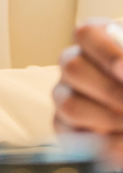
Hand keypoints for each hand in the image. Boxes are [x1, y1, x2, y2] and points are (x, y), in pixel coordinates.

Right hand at [54, 20, 122, 165]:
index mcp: (96, 43)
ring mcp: (65, 94)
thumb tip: (122, 72)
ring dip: (106, 119)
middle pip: (72, 67)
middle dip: (109, 91)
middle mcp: (73, 64)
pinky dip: (99, 143)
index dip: (106, 52)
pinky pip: (70, 134)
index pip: (86, 35)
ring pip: (69, 103)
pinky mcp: (63, 124)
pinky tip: (121, 144)